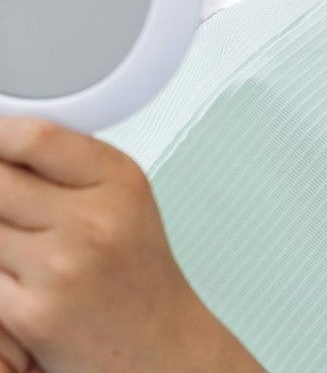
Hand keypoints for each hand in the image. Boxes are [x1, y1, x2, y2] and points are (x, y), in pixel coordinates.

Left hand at [0, 117, 210, 372]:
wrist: (159, 345)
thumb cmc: (137, 273)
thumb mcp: (124, 200)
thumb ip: (72, 166)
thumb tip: (7, 143)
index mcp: (120, 180)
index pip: (38, 137)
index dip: (0, 134)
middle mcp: (94, 218)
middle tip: (7, 200)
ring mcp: (62, 265)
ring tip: (17, 239)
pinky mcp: (34, 312)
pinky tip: (14, 273)